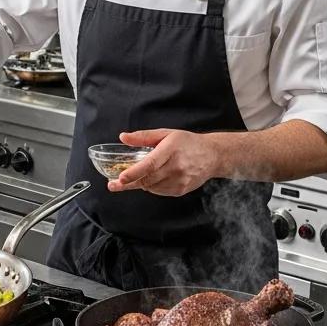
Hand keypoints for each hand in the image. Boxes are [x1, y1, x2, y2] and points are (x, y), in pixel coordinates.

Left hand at [107, 129, 224, 196]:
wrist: (212, 155)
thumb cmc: (188, 143)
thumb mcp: (166, 134)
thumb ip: (143, 137)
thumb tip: (123, 137)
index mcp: (171, 150)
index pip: (150, 164)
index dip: (134, 172)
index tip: (121, 178)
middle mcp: (176, 167)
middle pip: (148, 179)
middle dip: (129, 183)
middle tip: (114, 184)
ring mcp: (180, 180)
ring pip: (152, 187)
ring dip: (141, 183)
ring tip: (135, 177)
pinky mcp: (181, 190)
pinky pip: (160, 191)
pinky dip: (152, 187)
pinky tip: (153, 179)